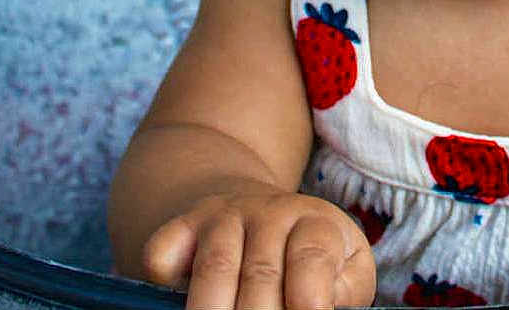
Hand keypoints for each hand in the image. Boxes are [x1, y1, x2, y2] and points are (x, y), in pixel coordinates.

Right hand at [141, 189, 375, 309]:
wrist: (252, 207)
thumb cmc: (307, 255)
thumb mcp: (344, 265)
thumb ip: (345, 290)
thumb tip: (327, 307)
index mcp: (315, 223)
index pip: (312, 258)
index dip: (309, 297)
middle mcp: (270, 213)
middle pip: (261, 275)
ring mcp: (223, 217)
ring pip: (215, 269)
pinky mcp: (181, 227)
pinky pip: (163, 252)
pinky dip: (164, 277)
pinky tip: (177, 298)